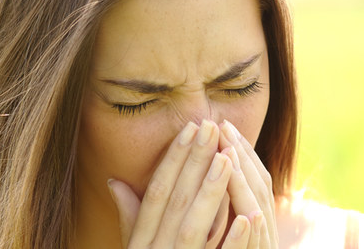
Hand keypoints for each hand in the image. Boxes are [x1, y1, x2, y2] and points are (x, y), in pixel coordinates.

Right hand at [107, 120, 262, 247]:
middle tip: (212, 126)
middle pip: (175, 203)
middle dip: (194, 163)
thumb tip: (115, 180)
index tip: (190, 129)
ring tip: (228, 159)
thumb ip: (132, 219)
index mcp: (141, 243)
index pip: (156, 194)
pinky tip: (247, 219)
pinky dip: (231, 243)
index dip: (172, 161)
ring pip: (194, 228)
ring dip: (211, 194)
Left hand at [218, 120, 278, 248]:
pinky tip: (249, 216)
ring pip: (257, 215)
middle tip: (222, 126)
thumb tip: (204, 173)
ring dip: (244, 184)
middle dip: (240, 157)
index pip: (254, 182)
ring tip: (228, 153)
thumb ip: (223, 210)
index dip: (241, 153)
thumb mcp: (226, 234)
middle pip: (258, 191)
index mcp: (257, 225)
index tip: (223, 126)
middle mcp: (265, 235)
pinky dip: (253, 235)